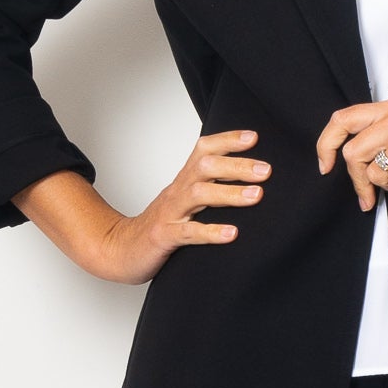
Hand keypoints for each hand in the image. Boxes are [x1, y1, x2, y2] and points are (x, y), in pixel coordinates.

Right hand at [96, 128, 270, 282]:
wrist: (121, 249)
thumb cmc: (161, 226)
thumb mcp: (185, 202)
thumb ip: (209, 189)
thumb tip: (247, 182)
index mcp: (184, 181)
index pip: (203, 150)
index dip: (226, 140)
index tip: (253, 138)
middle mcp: (177, 191)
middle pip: (205, 167)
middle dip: (237, 166)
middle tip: (266, 170)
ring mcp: (170, 213)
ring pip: (198, 195)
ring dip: (229, 194)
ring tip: (256, 195)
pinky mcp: (165, 237)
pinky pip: (188, 232)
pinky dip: (211, 232)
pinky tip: (232, 233)